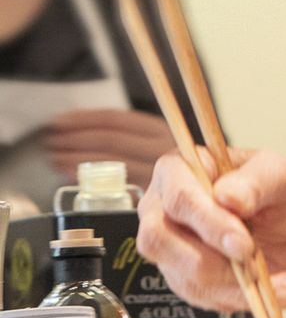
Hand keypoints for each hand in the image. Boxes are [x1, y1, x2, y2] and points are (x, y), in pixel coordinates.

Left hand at [43, 109, 177, 191]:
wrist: (203, 198)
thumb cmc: (175, 173)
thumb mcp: (156, 147)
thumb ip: (128, 139)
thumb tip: (80, 129)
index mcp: (160, 130)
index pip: (115, 119)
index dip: (83, 118)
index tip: (58, 120)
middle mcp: (162, 148)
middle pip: (109, 138)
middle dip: (74, 138)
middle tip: (50, 141)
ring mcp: (158, 173)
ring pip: (109, 161)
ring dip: (75, 158)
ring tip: (53, 157)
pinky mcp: (152, 196)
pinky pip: (112, 185)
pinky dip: (87, 179)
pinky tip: (70, 175)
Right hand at [137, 147, 285, 314]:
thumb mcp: (285, 175)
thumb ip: (258, 181)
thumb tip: (228, 197)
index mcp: (180, 169)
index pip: (178, 197)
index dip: (208, 223)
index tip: (243, 243)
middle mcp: (164, 208)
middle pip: (160, 240)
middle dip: (212, 261)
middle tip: (257, 268)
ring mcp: (171, 247)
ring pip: (185, 276)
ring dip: (237, 287)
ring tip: (285, 283)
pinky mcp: (186, 279)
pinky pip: (203, 298)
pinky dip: (243, 299)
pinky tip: (276, 290)